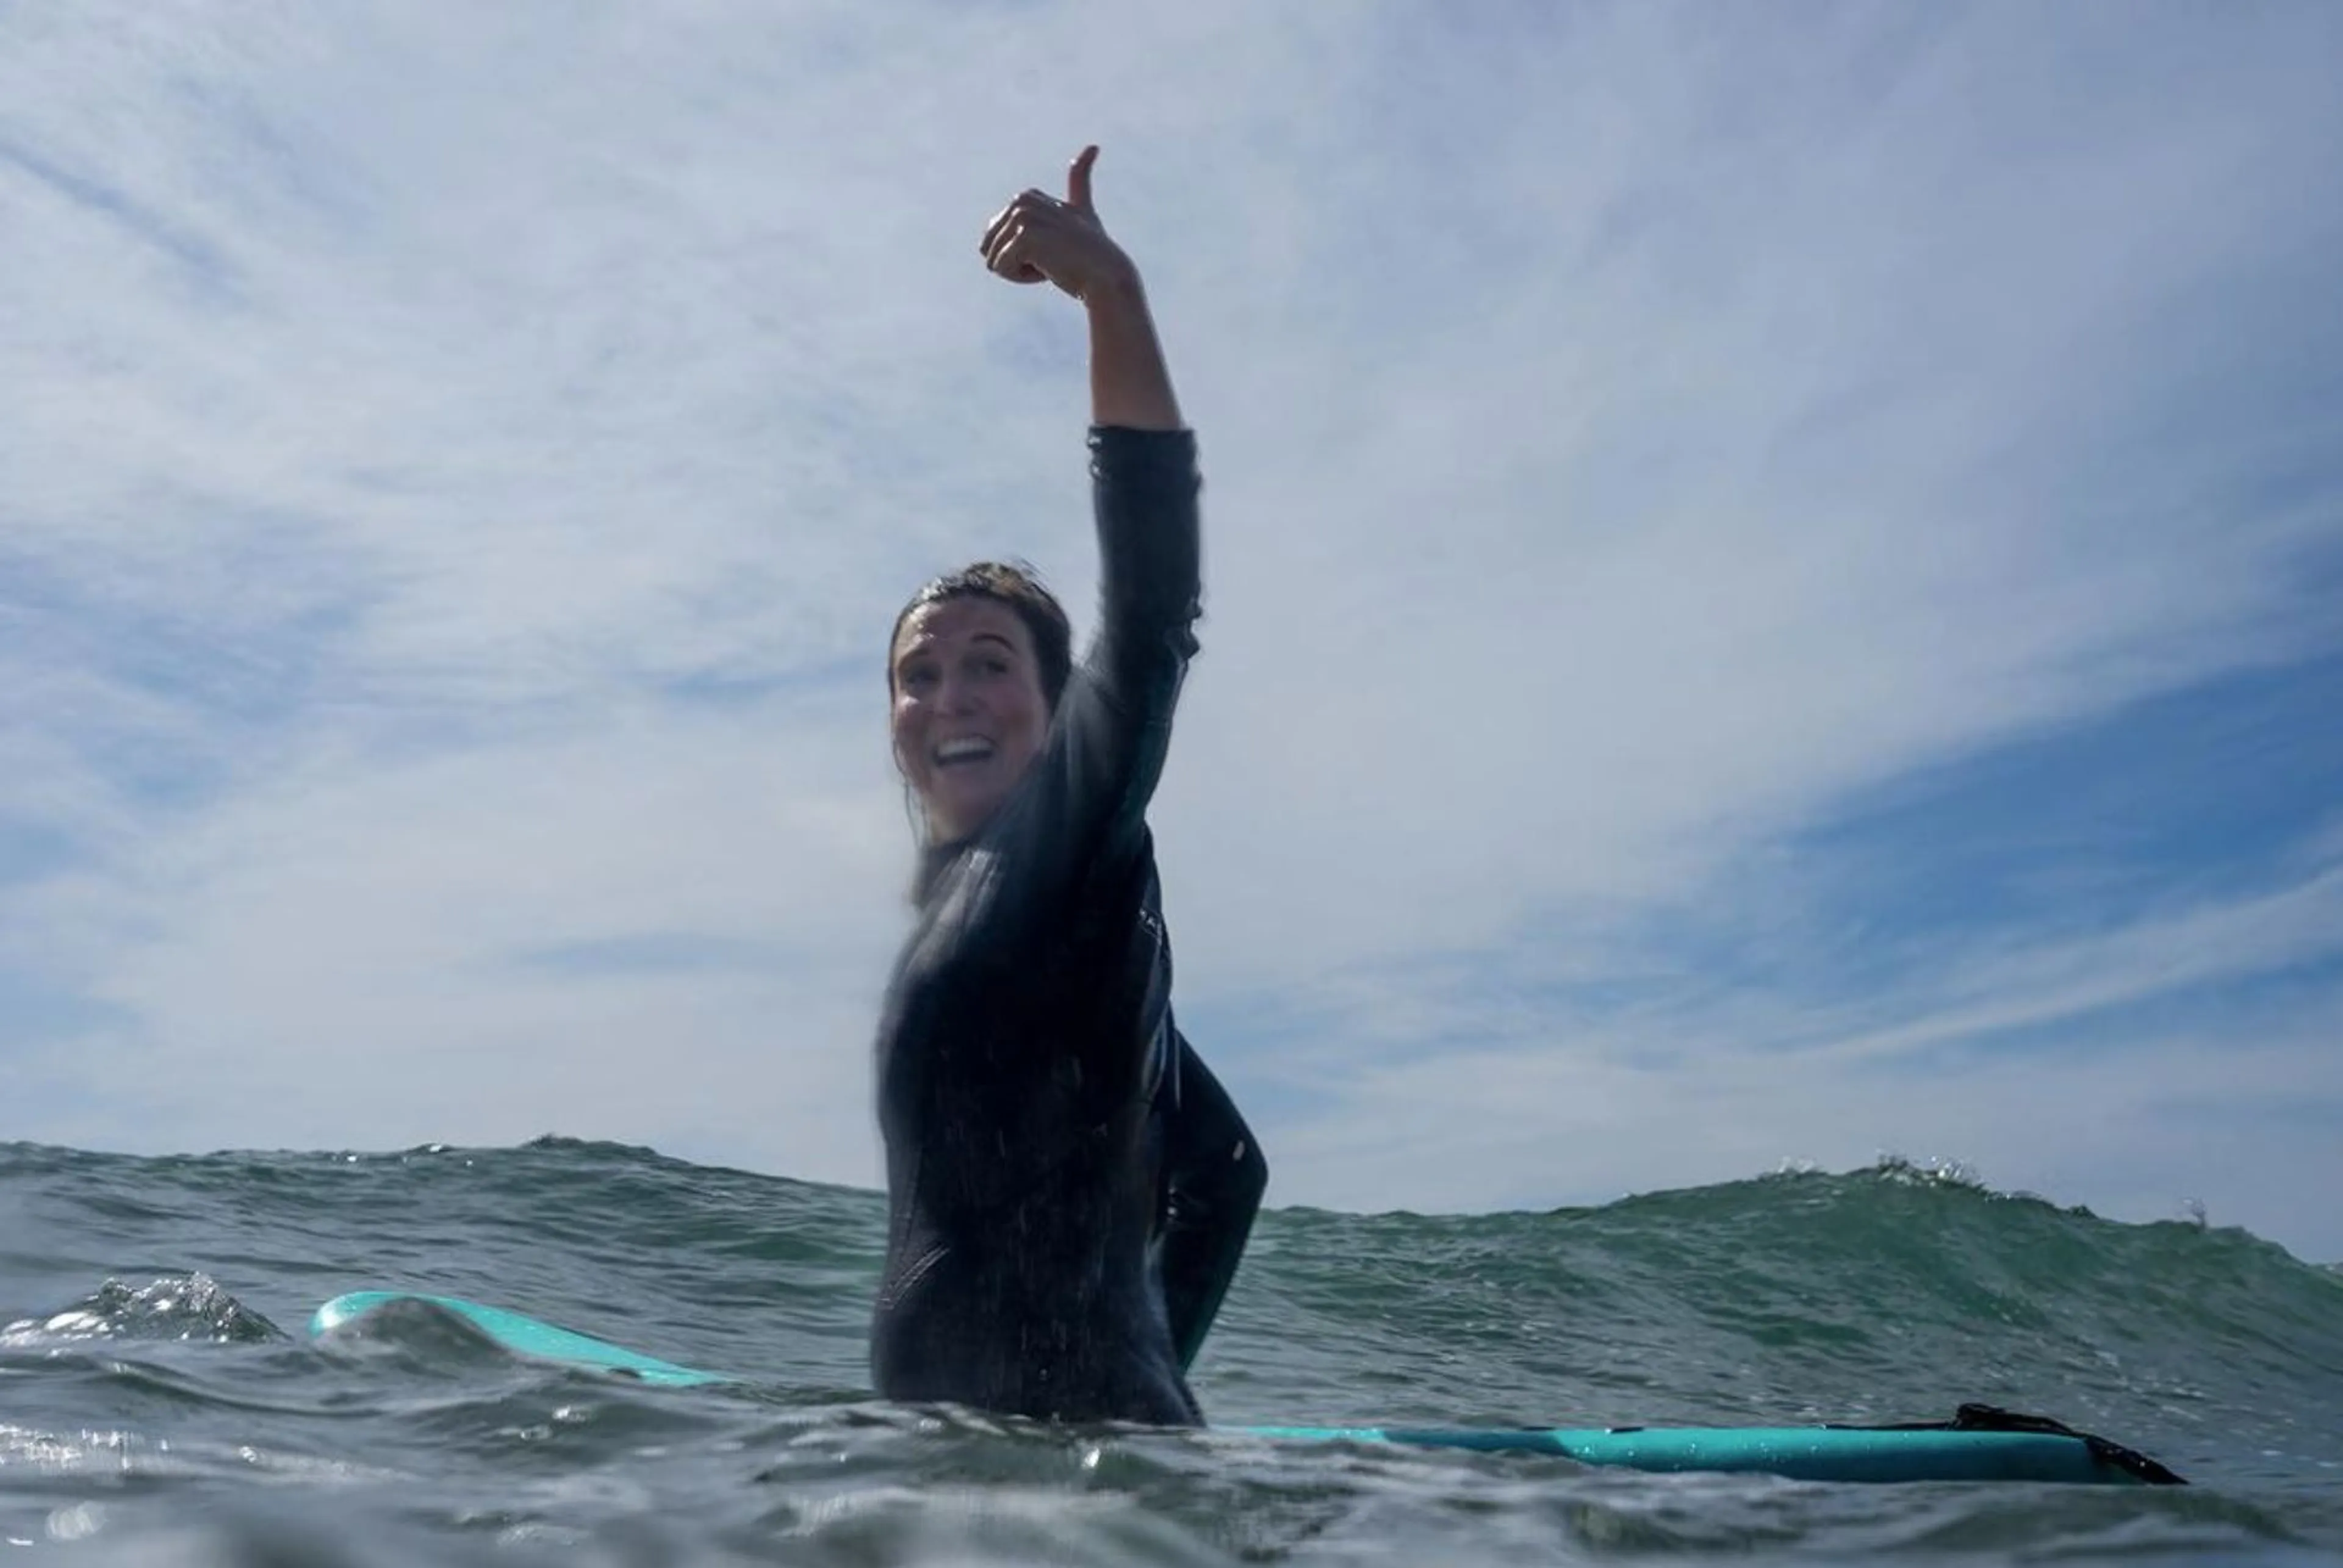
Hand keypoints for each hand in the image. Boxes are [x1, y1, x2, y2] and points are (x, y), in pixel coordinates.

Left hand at [979, 146, 1138, 302]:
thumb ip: (1080, 182)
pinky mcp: (1024, 237)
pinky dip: (1022, 278)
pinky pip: (1001, 269)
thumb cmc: (1092, 249)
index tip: (1052, 249)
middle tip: (1051, 259)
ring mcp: (1022, 217)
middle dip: (1016, 262)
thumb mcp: (1082, 210)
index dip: (1021, 253)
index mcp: (1025, 196)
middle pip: (989, 248)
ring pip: (994, 260)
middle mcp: (1020, 201)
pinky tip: (1049, 269)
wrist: (1106, 273)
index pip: (995, 238)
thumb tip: (1094, 145)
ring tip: (1052, 262)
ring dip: (1019, 271)